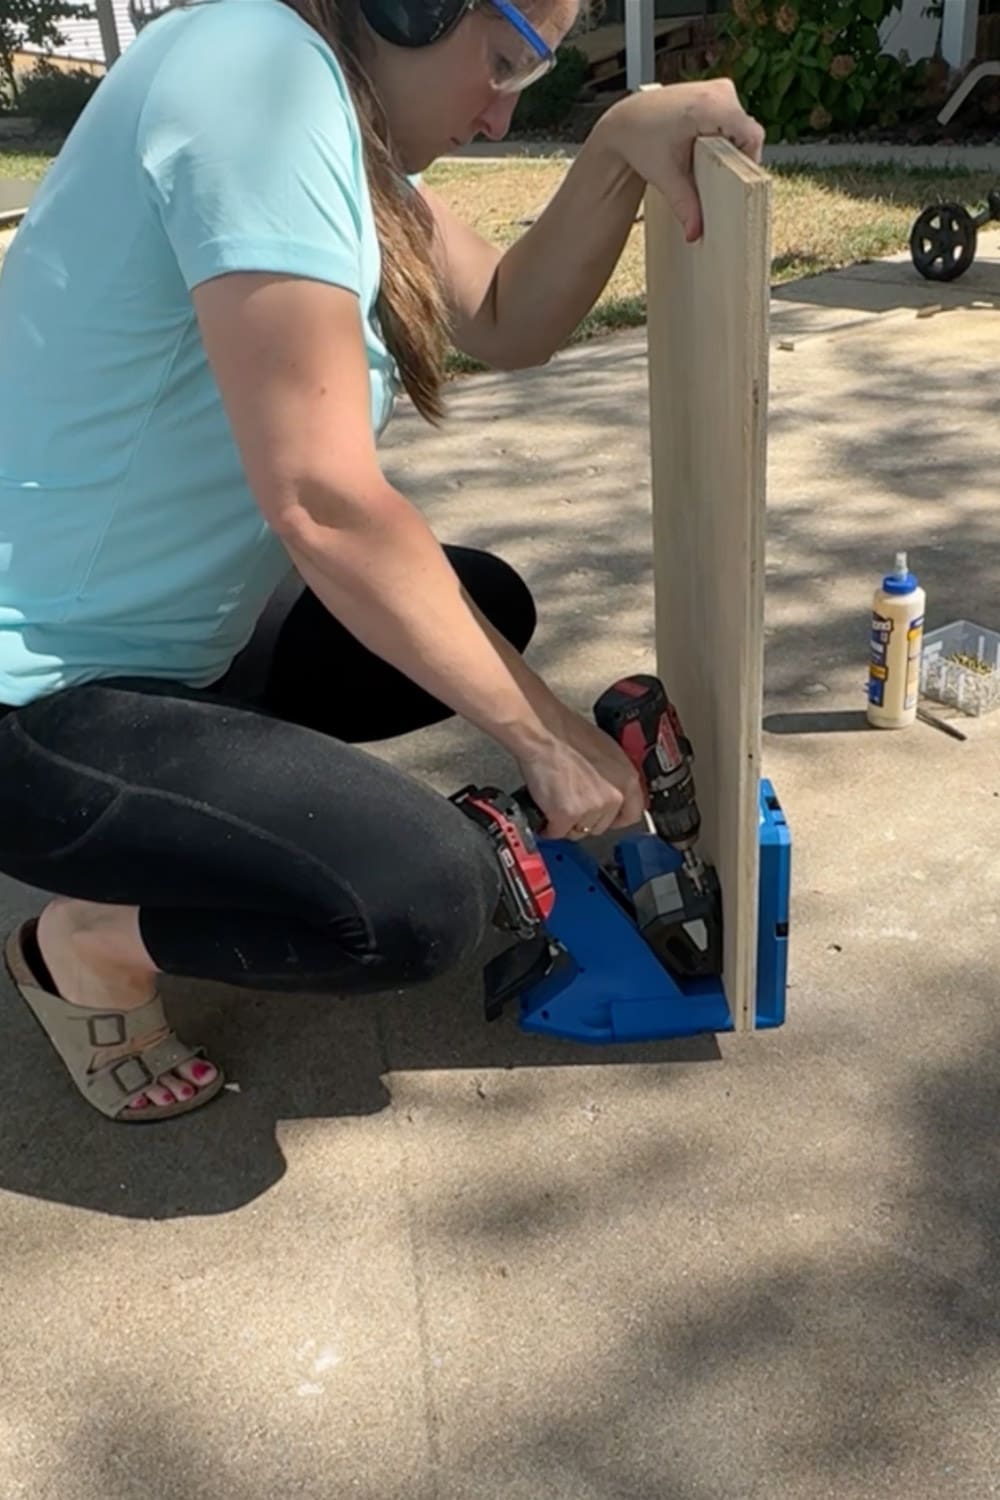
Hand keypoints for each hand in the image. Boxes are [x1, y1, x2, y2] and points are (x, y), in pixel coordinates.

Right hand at [517, 733, 631, 841]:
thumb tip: (611, 793)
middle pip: (602, 826)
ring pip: (579, 831)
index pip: (632, 814)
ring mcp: (591, 808)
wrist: (544, 731)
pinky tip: (544, 807)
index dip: (615, 818)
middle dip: (586, 819)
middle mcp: (614, 796)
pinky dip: (548, 825)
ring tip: (555, 801)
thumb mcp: (607, 752)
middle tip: (571, 803)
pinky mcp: (567, 815)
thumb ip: (614, 777)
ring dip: (566, 823)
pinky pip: (557, 832)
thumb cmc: (569, 735)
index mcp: (627, 779)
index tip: (605, 818)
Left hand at [601, 79, 764, 242]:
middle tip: (715, 178)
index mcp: (710, 105)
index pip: (751, 137)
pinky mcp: (716, 93)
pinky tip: (706, 151)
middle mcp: (719, 91)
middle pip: (747, 133)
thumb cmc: (640, 140)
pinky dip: (724, 138)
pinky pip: (733, 120)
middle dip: (735, 159)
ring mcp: (719, 89)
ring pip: (742, 127)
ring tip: (707, 163)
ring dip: (730, 149)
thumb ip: (685, 205)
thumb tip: (696, 233)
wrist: (625, 122)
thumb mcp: (665, 176)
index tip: (735, 184)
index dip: (748, 163)